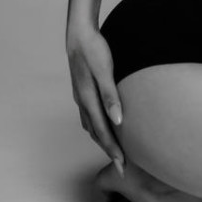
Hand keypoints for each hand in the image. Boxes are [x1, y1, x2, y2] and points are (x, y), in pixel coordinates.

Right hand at [66, 25, 124, 176]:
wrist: (78, 34)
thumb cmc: (93, 50)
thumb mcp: (105, 70)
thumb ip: (110, 96)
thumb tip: (118, 121)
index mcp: (88, 99)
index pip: (103, 132)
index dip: (113, 150)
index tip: (123, 166)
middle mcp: (82, 102)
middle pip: (97, 133)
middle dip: (109, 150)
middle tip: (122, 167)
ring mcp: (81, 97)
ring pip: (92, 126)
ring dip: (103, 140)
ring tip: (114, 151)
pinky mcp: (83, 91)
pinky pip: (90, 116)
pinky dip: (97, 127)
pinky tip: (103, 126)